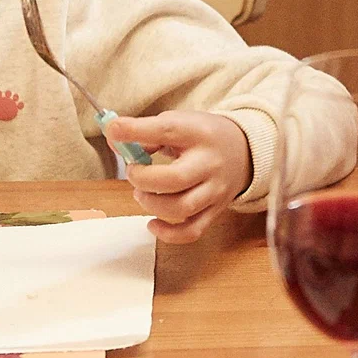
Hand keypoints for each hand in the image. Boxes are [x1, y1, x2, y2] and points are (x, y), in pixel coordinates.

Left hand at [105, 111, 252, 243]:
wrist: (244, 150)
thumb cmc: (202, 136)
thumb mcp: (179, 123)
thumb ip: (147, 133)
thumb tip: (114, 139)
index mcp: (199, 133)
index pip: (167, 130)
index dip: (136, 131)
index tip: (114, 129)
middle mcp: (210, 163)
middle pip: (175, 179)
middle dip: (143, 179)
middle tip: (133, 172)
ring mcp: (215, 190)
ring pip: (181, 208)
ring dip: (151, 203)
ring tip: (142, 193)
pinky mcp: (215, 211)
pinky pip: (191, 231)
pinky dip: (167, 233)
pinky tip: (153, 222)